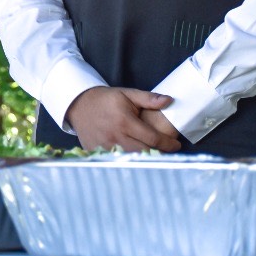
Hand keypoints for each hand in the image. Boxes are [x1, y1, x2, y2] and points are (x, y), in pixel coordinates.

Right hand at [64, 86, 180, 152]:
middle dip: (159, 153)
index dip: (168, 144)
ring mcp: (106, 147)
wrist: (79, 105)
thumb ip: (148, 98)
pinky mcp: (98, 153)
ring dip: (145, 159)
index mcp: (125, 121)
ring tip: (155, 156)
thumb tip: (169, 101)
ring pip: (132, 160)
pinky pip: (118, 162)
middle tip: (169, 152)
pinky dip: (129, 162)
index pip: (153, 138)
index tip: (177, 145)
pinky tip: (137, 159)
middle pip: (144, 152)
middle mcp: (116, 136)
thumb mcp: (127, 94)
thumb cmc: (106, 99)